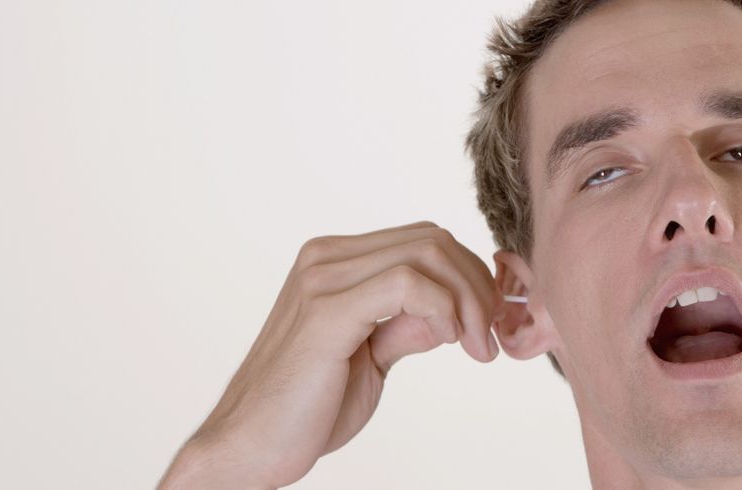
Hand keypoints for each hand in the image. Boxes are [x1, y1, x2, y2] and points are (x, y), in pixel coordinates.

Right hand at [159, 221, 503, 488]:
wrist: (250, 446)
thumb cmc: (306, 407)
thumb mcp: (371, 357)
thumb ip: (405, 325)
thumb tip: (451, 313)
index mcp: (334, 262)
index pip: (423, 241)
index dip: (469, 274)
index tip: (489, 321)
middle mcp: (325, 259)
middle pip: (432, 239)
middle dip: (477, 284)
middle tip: (490, 337)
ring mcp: (322, 279)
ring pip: (427, 253)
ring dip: (469, 299)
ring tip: (477, 346)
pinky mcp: (325, 311)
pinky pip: (407, 284)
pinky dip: (445, 308)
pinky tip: (452, 340)